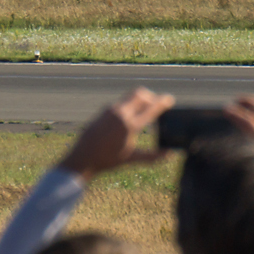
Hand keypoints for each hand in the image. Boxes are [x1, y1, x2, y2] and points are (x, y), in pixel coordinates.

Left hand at [57, 87, 174, 181]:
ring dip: (139, 99)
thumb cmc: (107, 160)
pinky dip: (129, 105)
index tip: (170, 99)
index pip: (151, 109)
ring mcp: (111, 110)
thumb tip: (170, 155)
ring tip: (143, 110)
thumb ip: (152, 156)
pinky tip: (128, 116)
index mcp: (130, 125)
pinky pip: (120, 102)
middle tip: (156, 104)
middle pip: (140, 94)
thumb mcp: (131, 158)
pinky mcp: (103, 110)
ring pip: (129, 96)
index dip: (163, 102)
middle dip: (150, 97)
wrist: (82, 157)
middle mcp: (121, 114)